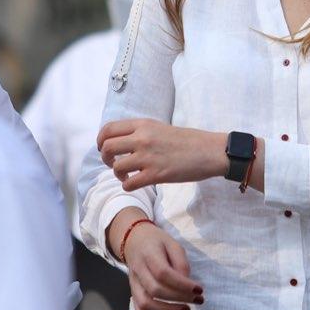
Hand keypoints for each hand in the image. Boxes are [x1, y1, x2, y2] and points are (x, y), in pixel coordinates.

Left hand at [98, 119, 226, 190]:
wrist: (209, 151)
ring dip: (117, 173)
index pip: (108, 129)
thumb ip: (140, 132)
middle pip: (107, 147)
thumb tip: (120, 141)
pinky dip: (127, 185)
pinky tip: (135, 183)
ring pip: (116, 166)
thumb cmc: (186, 140)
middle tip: (113, 163)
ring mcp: (148, 157)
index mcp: (143, 124)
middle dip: (105, 158)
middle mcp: (142, 138)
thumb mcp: (159, 127)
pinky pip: (129, 183)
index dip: (101, 140)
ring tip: (126, 174)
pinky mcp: (156, 174)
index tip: (104, 148)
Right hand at [111, 217, 202, 309]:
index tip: (199, 290)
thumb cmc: (157, 243)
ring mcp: (133, 284)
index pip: (163, 273)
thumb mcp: (173, 244)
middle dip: (179, 299)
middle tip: (198, 300)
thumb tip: (187, 284)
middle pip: (155, 290)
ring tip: (186, 309)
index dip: (182, 285)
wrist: (134, 242)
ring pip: (145, 305)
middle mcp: (138, 270)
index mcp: (149, 254)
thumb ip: (181, 263)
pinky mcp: (133, 293)